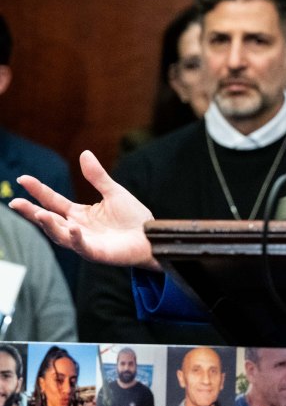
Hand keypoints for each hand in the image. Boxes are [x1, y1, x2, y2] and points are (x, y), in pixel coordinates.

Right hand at [9, 150, 159, 270]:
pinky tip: (73, 228)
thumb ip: (97, 176)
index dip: (38, 190)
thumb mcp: (113, 192)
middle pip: (48, 219)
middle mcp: (76, 227)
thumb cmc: (132, 217)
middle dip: (31, 212)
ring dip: (49, 225)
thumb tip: (84, 152)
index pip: (53, 200)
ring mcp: (84, 241)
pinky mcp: (97, 252)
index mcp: (78, 213)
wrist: (151, 236)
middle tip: (14, 203)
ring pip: (60, 234)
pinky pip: (82, 246)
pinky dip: (76, 238)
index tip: (22, 179)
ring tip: (38, 213)